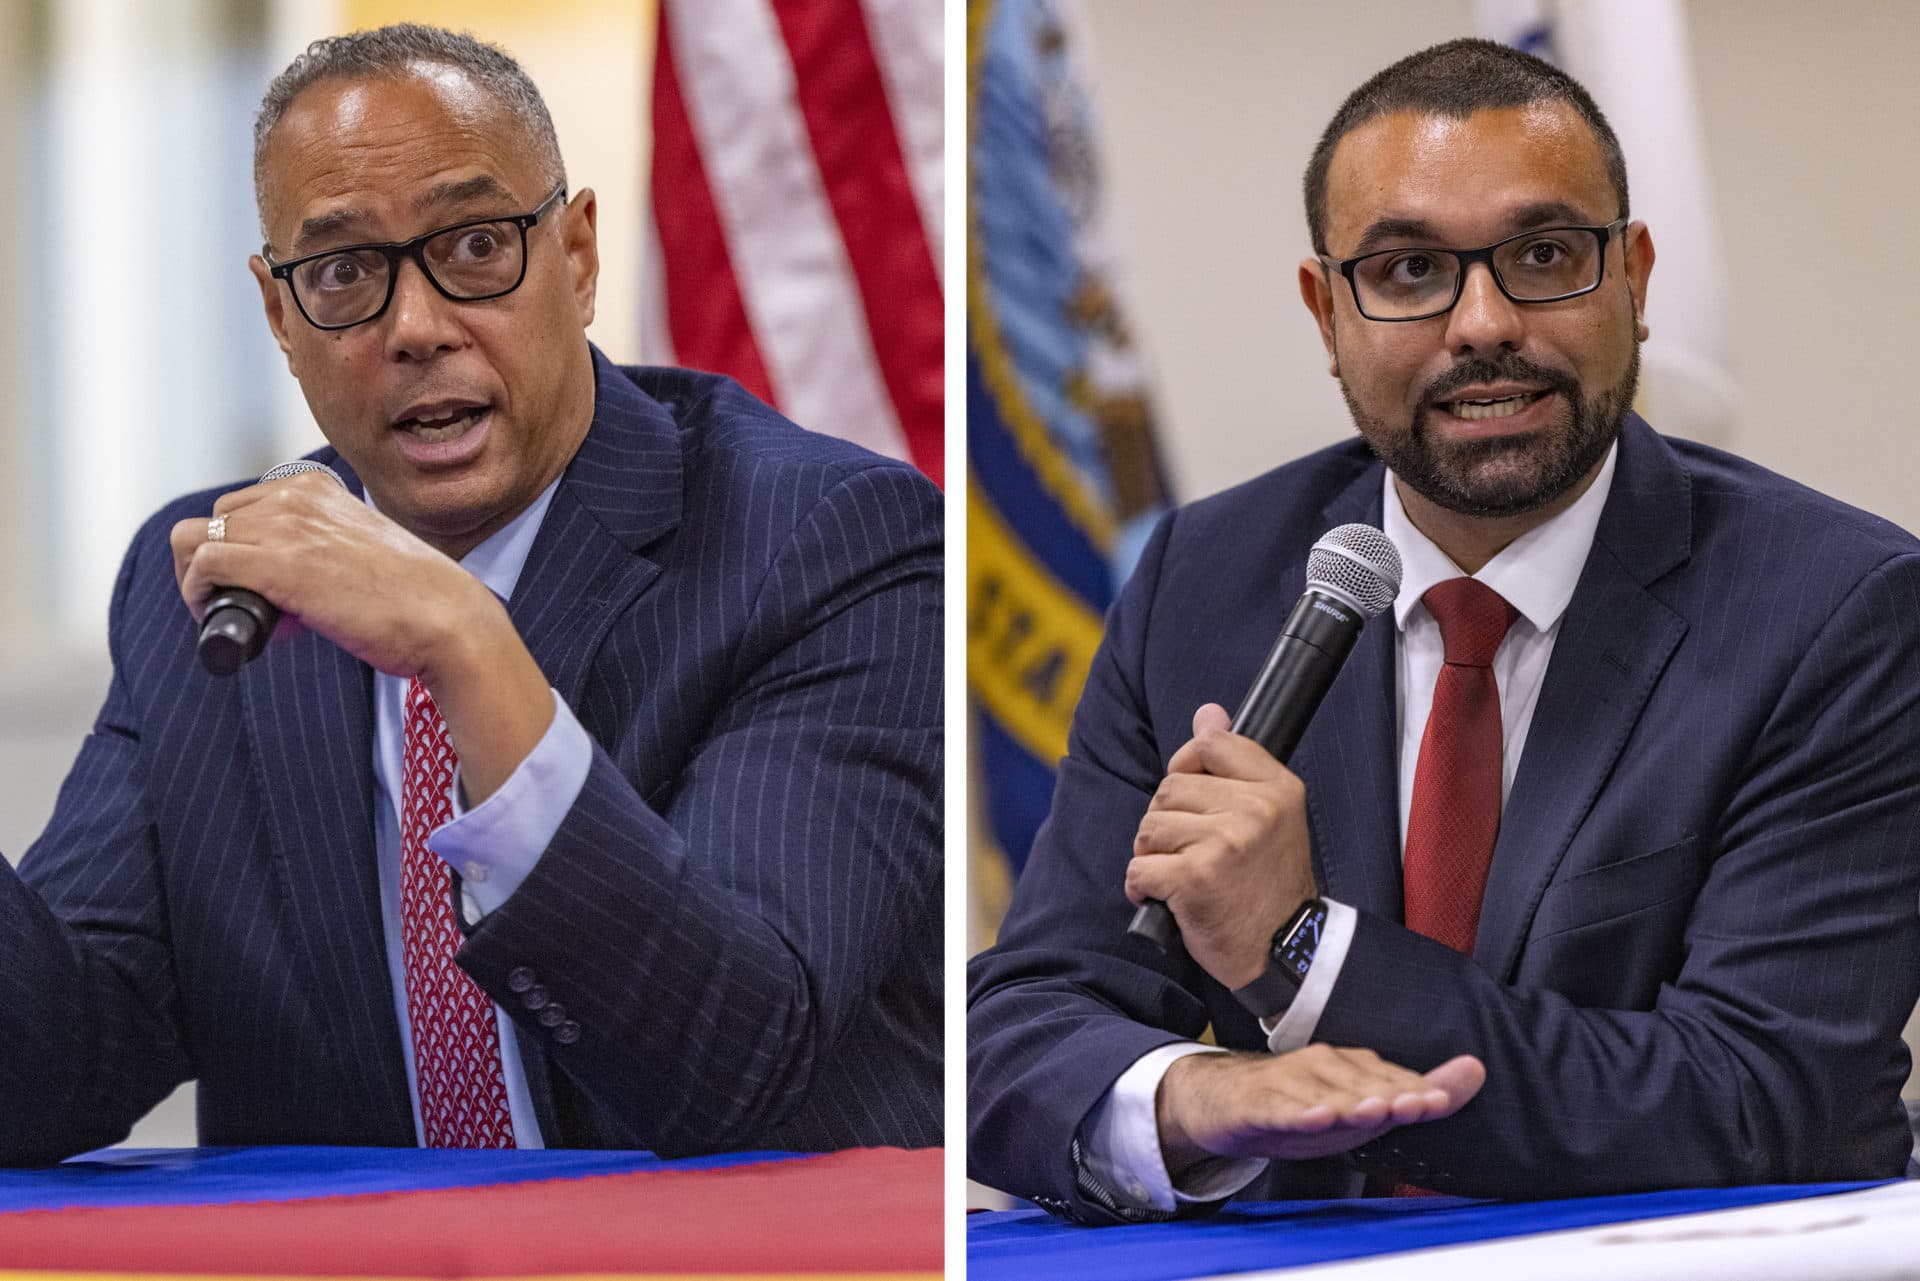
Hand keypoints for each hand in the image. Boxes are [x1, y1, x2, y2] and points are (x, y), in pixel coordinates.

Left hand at [169, 470, 553, 802]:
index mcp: (317, 487)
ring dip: (201, 582)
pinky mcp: (279, 566)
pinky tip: (224, 620)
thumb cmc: (415, 598)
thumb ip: (327, 545)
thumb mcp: (363, 548)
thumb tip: (294, 581)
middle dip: (216, 565)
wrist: (447, 619)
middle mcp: (297, 497)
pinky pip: (203, 566)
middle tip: (245, 606)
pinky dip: (199, 596)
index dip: (239, 548)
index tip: (260, 586)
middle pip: (211, 521)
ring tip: (235, 615)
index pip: (241, 505)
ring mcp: (286, 528)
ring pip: (193, 540)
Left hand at [1125, 703, 1317, 988]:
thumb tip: (1207, 711)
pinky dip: (1142, 886)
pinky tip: (1166, 898)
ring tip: (1184, 876)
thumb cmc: (1268, 884)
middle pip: (1169, 788)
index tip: (1193, 800)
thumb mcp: (1270, 815)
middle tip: (1194, 853)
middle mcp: (1255, 810)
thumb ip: (1235, 762)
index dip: (1186, 768)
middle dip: (1167, 822)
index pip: (1209, 745)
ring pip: (1150, 827)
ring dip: (1154, 855)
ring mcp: (1225, 843)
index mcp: (1277, 788)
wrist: (1284, 952)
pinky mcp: (1195, 878)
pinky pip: (1139, 867)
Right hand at [1156, 1045, 1485, 1171]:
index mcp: (1352, 1067)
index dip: (1416, 1091)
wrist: (1225, 1101)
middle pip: (1361, 1085)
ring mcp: (1288, 1083)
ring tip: (1374, 1112)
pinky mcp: (1258, 1104)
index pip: (1392, 1080)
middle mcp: (1323, 1067)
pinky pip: (1279, 1109)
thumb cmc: (1302, 1104)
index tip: (1442, 1100)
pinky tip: (1315, 1117)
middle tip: (1418, 1105)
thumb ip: (1417, 1093)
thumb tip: (1477, 1070)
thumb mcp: (1361, 1106)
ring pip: (1323, 1095)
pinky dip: (1298, 1113)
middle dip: (1391, 1095)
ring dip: (1349, 1103)